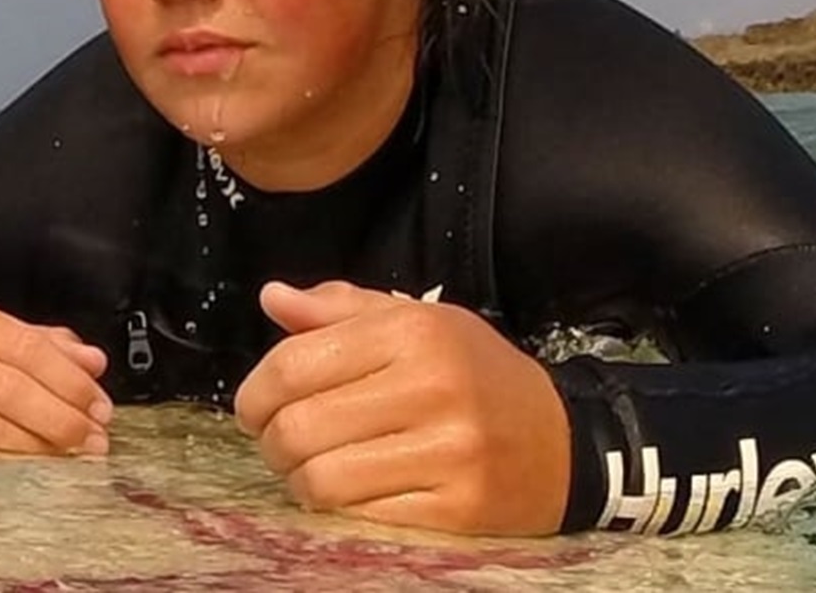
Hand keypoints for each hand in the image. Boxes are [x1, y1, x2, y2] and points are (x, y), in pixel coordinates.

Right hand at [0, 298, 113, 455]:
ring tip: (71, 458)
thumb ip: (43, 348)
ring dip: (36, 444)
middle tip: (94, 440)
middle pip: (11, 387)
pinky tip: (27, 470)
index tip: (101, 408)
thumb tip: (94, 362)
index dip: (70, 382)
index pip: (29, 349)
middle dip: (61, 418)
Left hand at [233, 280, 570, 535]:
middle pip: (298, 427)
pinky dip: (340, 509)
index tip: (254, 408)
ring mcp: (448, 450)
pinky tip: (353, 491)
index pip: (293, 364)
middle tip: (284, 443)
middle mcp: (431, 385)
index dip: (254, 393)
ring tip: (315, 469)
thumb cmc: (477, 376)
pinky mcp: (456, 506)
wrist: (562, 444)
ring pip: (321, 479)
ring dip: (301, 481)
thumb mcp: (418, 322)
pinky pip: (360, 516)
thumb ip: (340, 310)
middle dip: (273, 442)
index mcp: (413, 331)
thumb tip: (272, 298)